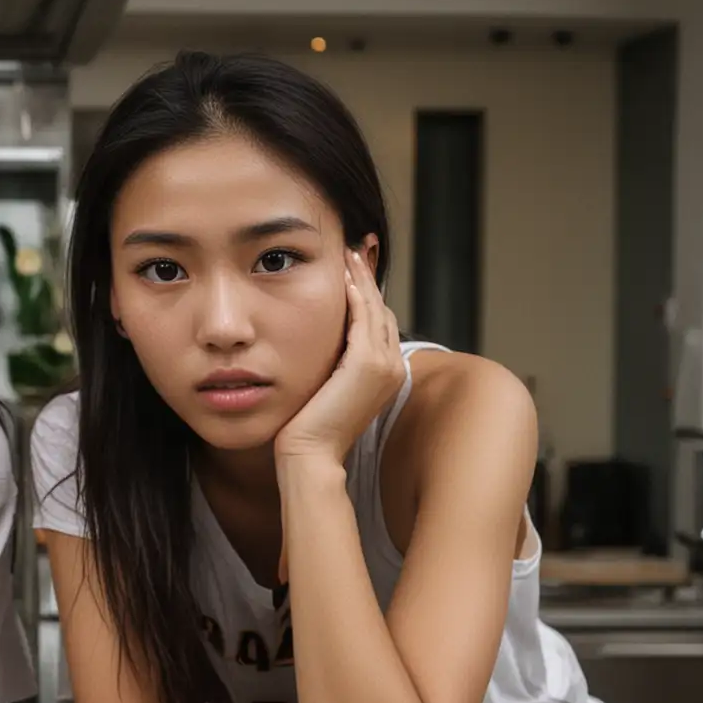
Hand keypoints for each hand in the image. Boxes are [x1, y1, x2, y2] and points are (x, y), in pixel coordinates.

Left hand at [274, 249, 404, 467]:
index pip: (380, 322)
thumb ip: (334, 365)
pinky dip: (356, 295)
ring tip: (349, 253)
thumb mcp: (327, 388)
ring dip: (363, 278)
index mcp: (387, 374)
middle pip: (382, 310)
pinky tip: (343, 277)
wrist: (309, 454)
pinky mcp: (368, 364)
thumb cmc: (308, 427)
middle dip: (369, 277)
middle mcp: (394, 368)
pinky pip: (364, 318)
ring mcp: (385, 366)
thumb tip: (321, 344)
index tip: (354, 267)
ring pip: (375, 309)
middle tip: (357, 247)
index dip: (369, 293)